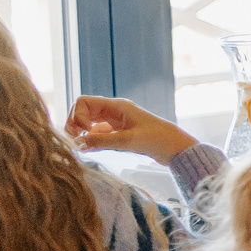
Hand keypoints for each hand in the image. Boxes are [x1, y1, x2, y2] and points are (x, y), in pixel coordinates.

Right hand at [65, 97, 195, 163]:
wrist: (176, 148)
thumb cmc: (157, 140)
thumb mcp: (128, 140)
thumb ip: (102, 140)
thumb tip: (77, 142)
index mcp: (116, 106)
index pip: (84, 101)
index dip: (77, 115)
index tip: (82, 131)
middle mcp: (113, 111)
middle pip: (83, 110)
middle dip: (74, 123)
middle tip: (75, 139)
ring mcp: (115, 122)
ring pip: (89, 122)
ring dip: (81, 132)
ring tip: (80, 147)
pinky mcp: (119, 134)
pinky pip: (98, 134)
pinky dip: (90, 140)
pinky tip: (87, 150)